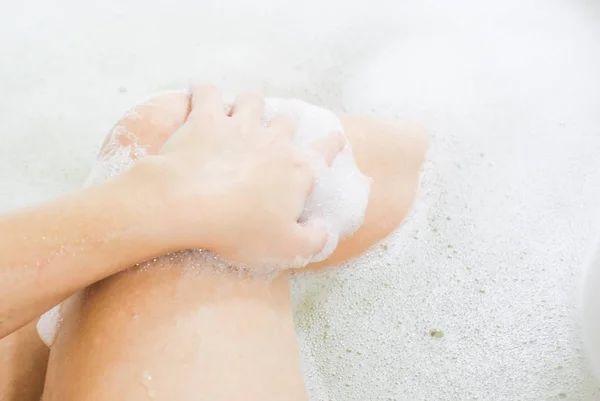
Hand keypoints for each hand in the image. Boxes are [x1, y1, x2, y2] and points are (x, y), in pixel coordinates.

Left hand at [134, 85, 345, 268]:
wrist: (190, 205)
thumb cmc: (240, 230)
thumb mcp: (288, 249)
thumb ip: (314, 240)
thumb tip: (324, 230)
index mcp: (296, 170)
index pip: (323, 152)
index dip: (331, 144)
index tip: (335, 138)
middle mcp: (274, 141)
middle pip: (287, 121)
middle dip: (286, 125)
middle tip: (276, 135)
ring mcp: (239, 125)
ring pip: (252, 100)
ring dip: (250, 104)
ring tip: (242, 112)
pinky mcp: (205, 119)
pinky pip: (207, 92)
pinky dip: (205, 91)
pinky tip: (201, 93)